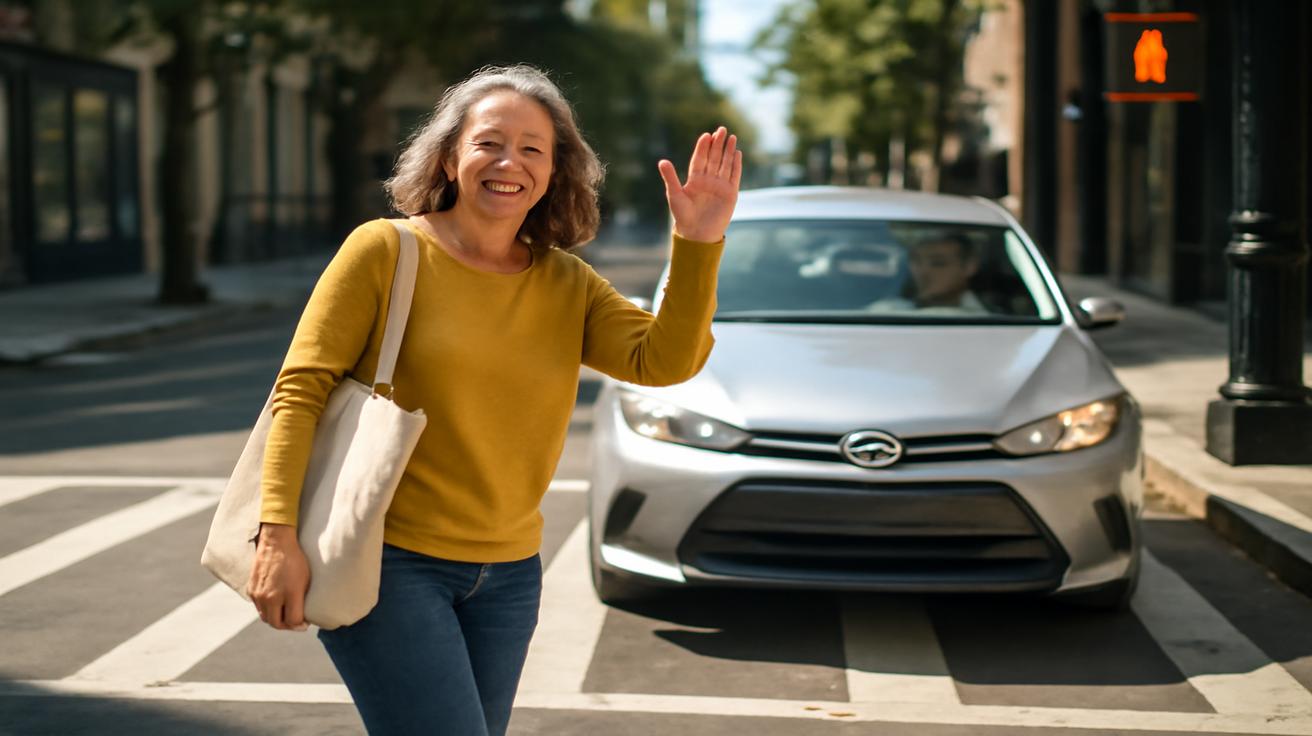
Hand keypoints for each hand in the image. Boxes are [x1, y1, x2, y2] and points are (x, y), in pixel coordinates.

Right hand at [247, 523, 309, 630]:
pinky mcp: (251, 590)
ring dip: (275, 620)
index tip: (304, 624)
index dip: (300, 625)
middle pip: (277, 624)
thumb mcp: (305, 579)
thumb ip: (303, 600)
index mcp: (289, 594)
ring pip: (266, 618)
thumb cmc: (295, 560)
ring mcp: (259, 594)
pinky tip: (275, 605)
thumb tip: (302, 617)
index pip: (293, 621)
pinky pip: (259, 608)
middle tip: (294, 623)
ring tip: (285, 615)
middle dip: (287, 626)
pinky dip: (267, 610)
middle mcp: (272, 597)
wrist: (276, 543)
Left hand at [658, 126, 741, 242]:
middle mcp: (708, 181)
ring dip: (729, 151)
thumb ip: (670, 177)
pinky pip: (734, 176)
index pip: (700, 159)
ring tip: (732, 137)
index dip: (703, 147)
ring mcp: (720, 186)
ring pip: (725, 164)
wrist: (697, 234)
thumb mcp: (674, 195)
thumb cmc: (683, 216)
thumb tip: (662, 161)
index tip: (706, 135)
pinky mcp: (730, 194)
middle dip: (718, 144)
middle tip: (722, 129)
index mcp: (694, 180)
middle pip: (714, 158)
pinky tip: (737, 153)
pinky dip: (736, 165)